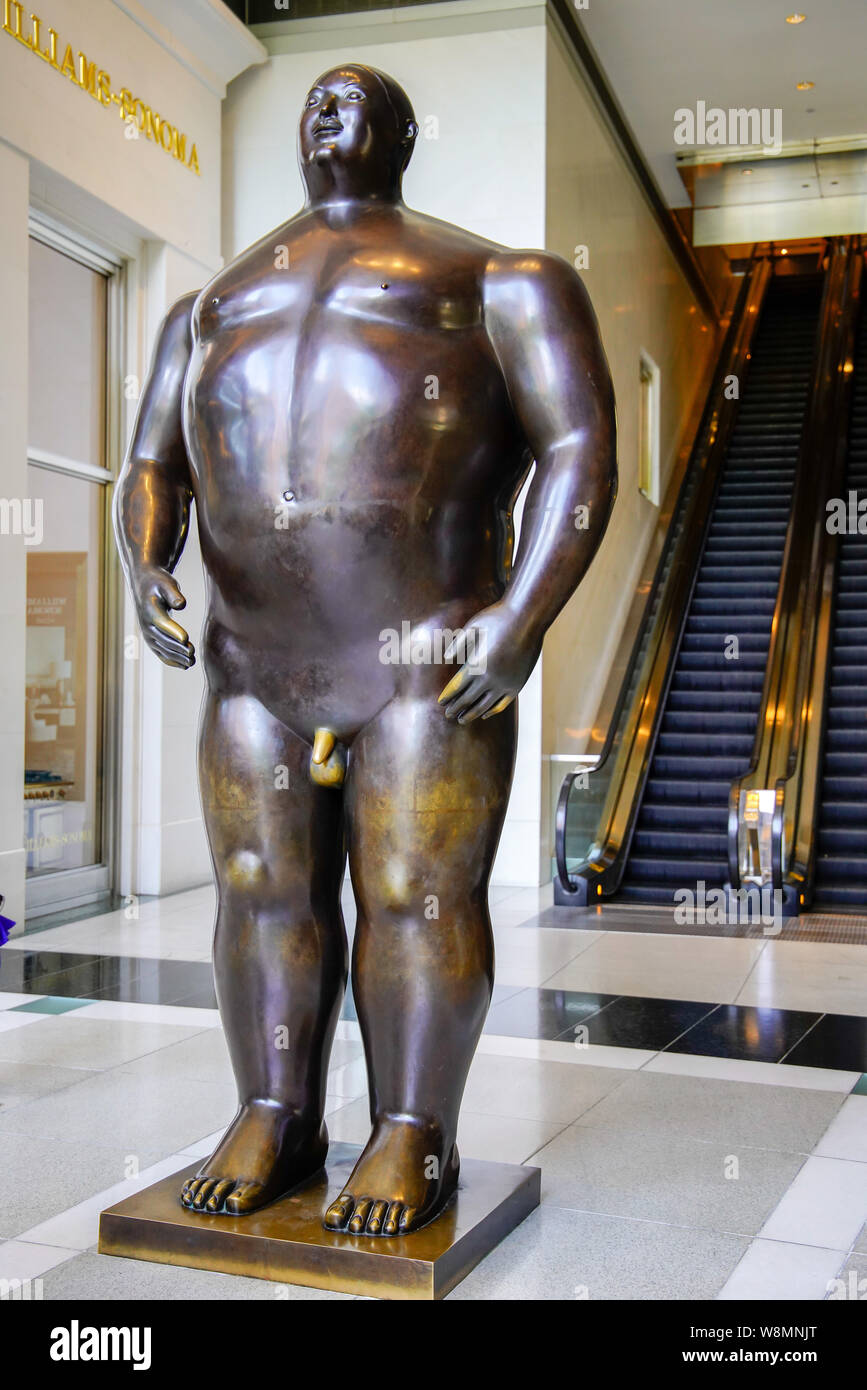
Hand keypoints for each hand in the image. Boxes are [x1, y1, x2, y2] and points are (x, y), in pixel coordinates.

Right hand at [133, 565, 194, 668]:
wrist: (144, 584)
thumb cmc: (158, 582)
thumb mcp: (166, 582)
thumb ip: (173, 593)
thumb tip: (181, 605)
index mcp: (150, 610)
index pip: (162, 623)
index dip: (174, 631)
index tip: (186, 639)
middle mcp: (146, 625)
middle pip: (163, 640)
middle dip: (178, 648)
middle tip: (192, 653)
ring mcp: (148, 634)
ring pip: (163, 649)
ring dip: (177, 657)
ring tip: (192, 662)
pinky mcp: (152, 639)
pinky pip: (161, 653)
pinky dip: (172, 660)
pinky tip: (184, 666)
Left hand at [437, 602, 539, 722]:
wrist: (527, 618)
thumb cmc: (497, 618)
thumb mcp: (473, 626)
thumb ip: (458, 644)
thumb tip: (446, 657)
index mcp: (476, 665)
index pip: (457, 687)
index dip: (447, 696)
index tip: (440, 703)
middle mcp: (490, 678)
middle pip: (468, 700)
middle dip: (456, 708)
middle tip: (448, 715)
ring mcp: (505, 683)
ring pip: (485, 706)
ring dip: (472, 714)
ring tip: (463, 719)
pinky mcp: (518, 685)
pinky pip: (503, 704)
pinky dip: (493, 711)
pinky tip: (486, 714)